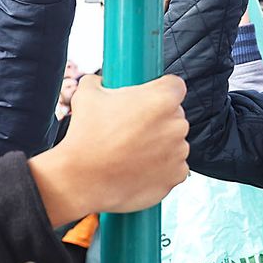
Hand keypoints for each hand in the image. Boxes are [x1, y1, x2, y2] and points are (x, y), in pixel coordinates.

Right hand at [30, 75, 190, 224]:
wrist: (83, 181)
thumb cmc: (86, 138)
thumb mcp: (87, 94)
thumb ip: (100, 81)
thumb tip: (101, 81)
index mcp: (162, 99)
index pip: (174, 85)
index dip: (160, 89)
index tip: (147, 97)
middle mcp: (177, 124)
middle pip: (173, 114)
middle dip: (157, 118)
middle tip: (131, 127)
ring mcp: (179, 151)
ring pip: (174, 141)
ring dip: (159, 143)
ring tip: (131, 150)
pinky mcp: (177, 175)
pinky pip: (174, 166)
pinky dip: (161, 167)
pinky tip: (138, 167)